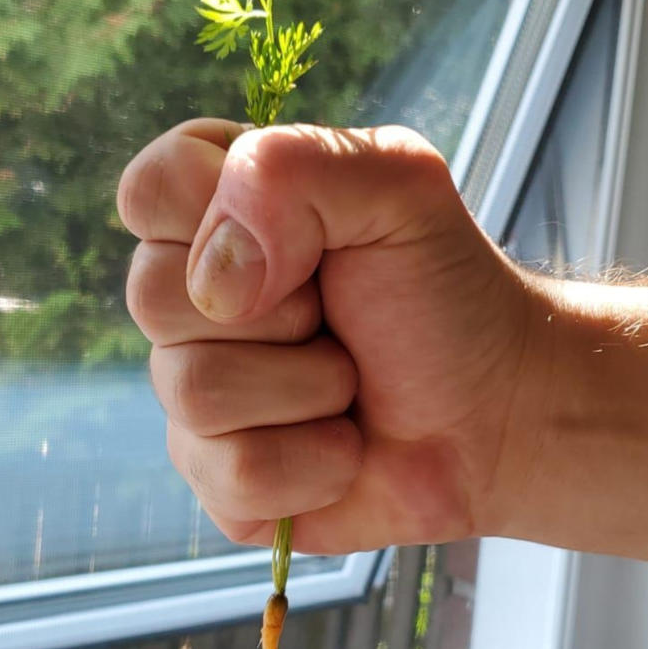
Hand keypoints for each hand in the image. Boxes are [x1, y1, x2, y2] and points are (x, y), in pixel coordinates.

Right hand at [117, 120, 538, 555]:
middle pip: (151, 296)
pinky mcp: (218, 479)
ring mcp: (192, 392)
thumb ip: (292, 169)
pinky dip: (317, 462)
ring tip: (349, 382)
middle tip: (336, 315)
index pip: (147, 189)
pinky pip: (232, 473)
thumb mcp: (398, 184)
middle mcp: (189, 299)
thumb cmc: (445, 293)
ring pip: (194, 391)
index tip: (310, 238)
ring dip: (308, 389)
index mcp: (215, 210)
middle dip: (281, 312)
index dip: (223, 216)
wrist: (500, 412)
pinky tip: (345, 446)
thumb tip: (217, 276)